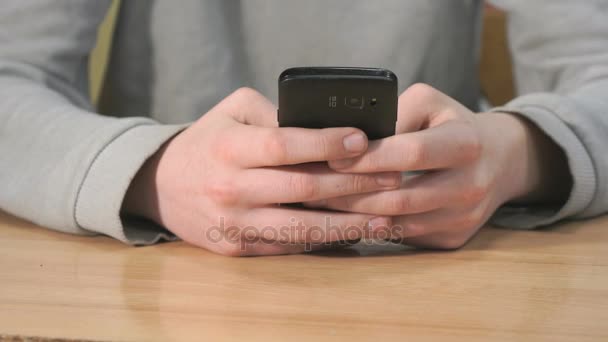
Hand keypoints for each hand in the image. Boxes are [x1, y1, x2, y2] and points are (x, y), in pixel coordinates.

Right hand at [123, 88, 398, 255]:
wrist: (162, 186)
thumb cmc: (207, 142)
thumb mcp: (233, 112)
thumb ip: (276, 114)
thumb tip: (326, 129)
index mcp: (228, 148)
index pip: (285, 146)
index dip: (326, 144)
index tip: (362, 141)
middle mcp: (230, 189)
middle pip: (303, 190)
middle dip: (353, 184)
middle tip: (393, 176)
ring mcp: (235, 224)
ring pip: (302, 228)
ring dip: (349, 223)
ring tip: (385, 215)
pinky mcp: (240, 248)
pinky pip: (290, 246)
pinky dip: (324, 241)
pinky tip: (353, 233)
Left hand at [305, 84, 569, 248]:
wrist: (498, 160)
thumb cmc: (452, 124)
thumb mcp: (429, 103)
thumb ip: (393, 113)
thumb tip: (349, 138)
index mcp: (465, 143)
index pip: (411, 153)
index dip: (369, 157)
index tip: (333, 157)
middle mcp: (471, 185)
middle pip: (400, 198)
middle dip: (352, 193)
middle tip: (315, 187)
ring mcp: (464, 217)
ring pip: (399, 224)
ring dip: (357, 216)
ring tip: (323, 204)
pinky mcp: (453, 238)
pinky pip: (405, 237)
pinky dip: (373, 228)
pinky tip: (348, 216)